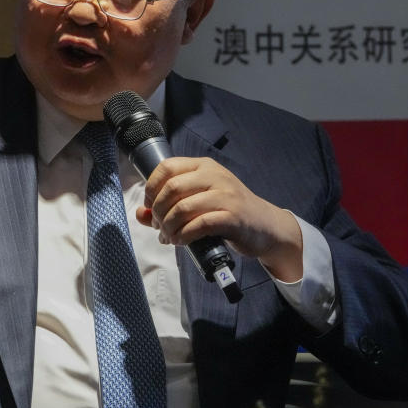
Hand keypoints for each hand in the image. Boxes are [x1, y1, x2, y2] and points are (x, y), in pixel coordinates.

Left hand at [137, 157, 303, 281]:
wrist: (266, 226)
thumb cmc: (229, 213)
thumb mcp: (199, 203)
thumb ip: (169, 206)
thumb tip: (141, 213)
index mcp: (204, 166)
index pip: (167, 167)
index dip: (152, 188)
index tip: (150, 205)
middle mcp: (214, 176)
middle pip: (171, 188)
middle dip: (159, 211)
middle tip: (160, 226)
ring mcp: (225, 195)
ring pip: (183, 207)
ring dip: (170, 227)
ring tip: (170, 237)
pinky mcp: (233, 216)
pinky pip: (199, 224)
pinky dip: (184, 235)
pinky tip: (183, 241)